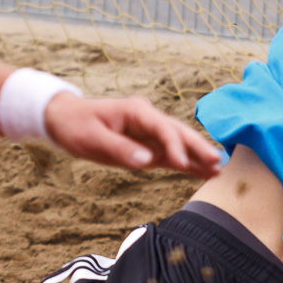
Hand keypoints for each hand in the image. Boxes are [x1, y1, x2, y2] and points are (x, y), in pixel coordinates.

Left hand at [44, 93, 223, 178]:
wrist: (63, 119)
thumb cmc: (75, 125)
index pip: (163, 128)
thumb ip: (119, 148)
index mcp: (137, 111)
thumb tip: (146, 161)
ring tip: (219, 168)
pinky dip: (185, 163)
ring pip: (178, 144)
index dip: (175, 145)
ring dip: (196, 156)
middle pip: (178, 133)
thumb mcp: (92, 138)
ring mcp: (148, 133)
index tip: (182, 164)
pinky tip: (201, 171)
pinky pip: (168, 154)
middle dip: (198, 147)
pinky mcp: (145, 147)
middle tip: (218, 161)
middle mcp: (147, 119)